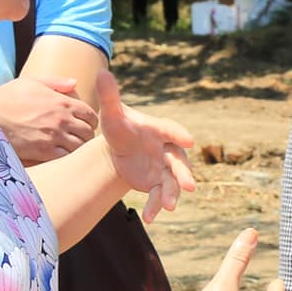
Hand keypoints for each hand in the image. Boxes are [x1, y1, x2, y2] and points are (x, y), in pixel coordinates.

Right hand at [0, 75, 97, 164]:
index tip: (85, 124)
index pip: (91, 115)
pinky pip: (64, 158)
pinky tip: (58, 155)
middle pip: (88, 133)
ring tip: (69, 148)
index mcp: (62, 102)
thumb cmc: (9, 96)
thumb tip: (75, 83)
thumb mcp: (32, 82)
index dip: (90, 121)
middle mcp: (61, 120)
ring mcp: (53, 136)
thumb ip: (56, 83)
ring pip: (78, 147)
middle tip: (79, 139)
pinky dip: (65, 158)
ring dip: (76, 148)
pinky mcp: (42, 151)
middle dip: (86, 136)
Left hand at [91, 71, 195, 221]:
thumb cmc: (118, 128)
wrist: (118, 151)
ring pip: (173, 182)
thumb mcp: (111, 115)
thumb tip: (102, 73)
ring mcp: (165, 168)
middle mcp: (167, 149)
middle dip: (184, 173)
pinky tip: (148, 217)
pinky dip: (156, 206)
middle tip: (189, 185)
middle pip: (179, 161)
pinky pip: (160, 195)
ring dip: (171, 194)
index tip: (189, 140)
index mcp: (159, 130)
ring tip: (167, 207)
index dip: (180, 134)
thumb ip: (110, 96)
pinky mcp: (159, 183)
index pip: (172, 130)